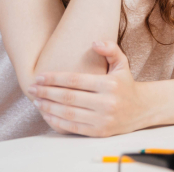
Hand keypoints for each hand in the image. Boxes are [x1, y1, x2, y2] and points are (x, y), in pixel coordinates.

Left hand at [28, 41, 151, 136]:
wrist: (142, 109)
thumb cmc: (126, 83)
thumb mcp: (122, 63)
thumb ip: (111, 49)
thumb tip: (95, 42)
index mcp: (109, 84)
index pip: (76, 81)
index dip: (55, 79)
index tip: (39, 77)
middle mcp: (107, 102)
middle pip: (69, 97)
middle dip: (46, 92)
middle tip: (32, 88)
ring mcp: (103, 119)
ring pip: (69, 113)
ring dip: (49, 107)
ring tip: (36, 101)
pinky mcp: (99, 132)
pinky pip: (73, 127)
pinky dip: (57, 121)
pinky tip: (47, 114)